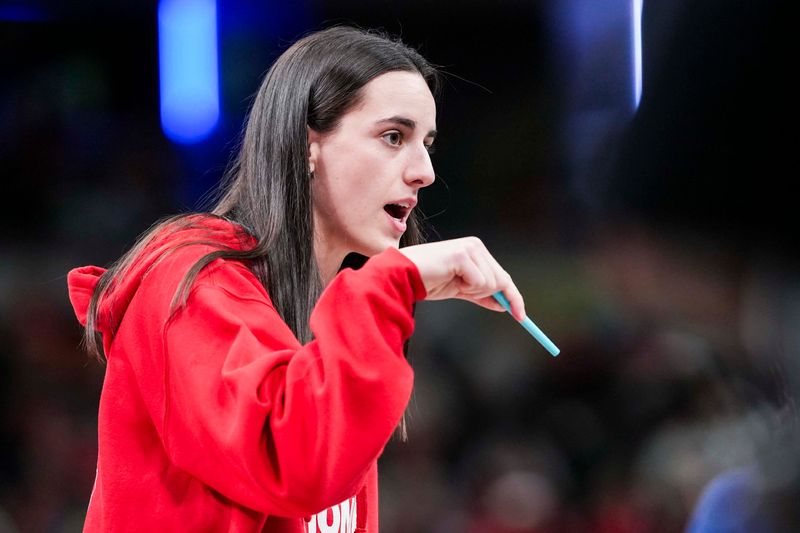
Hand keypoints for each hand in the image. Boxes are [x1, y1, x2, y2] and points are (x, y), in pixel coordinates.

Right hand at [398, 237, 525, 320]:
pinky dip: (467, 288)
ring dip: (473, 291)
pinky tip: (450, 279)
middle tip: (466, 292)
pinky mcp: (462, 256)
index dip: (513, 297)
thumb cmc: (428, 281)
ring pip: (491, 283)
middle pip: (501, 280)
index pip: (502, 275)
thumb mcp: (461, 290)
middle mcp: (476, 246)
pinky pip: (479, 282)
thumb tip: (504, 305)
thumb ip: (482, 294)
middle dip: (491, 296)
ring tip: (453, 283)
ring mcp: (470, 249)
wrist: (405, 276)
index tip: (521, 316)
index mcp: (476, 251)